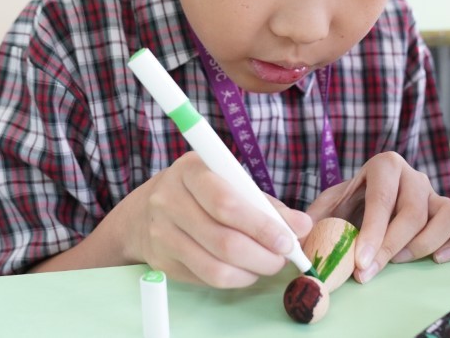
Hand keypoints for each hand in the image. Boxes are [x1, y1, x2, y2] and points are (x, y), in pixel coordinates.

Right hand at [123, 152, 312, 287]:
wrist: (147, 210)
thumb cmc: (202, 192)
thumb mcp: (231, 182)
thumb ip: (267, 204)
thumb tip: (302, 226)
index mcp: (190, 170)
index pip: (226, 203)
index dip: (260, 226)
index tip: (287, 241)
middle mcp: (169, 200)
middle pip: (223, 241)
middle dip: (262, 256)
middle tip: (283, 258)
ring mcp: (161, 233)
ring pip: (215, 267)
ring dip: (251, 272)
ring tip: (267, 265)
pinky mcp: (162, 262)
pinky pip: (205, 279)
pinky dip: (234, 279)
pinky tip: (245, 270)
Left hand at [306, 152, 449, 283]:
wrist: (371, 196)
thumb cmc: (352, 201)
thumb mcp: (331, 202)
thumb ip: (316, 216)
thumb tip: (299, 236)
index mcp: (384, 166)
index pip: (381, 200)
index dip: (372, 233)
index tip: (360, 262)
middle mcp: (414, 176)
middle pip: (413, 211)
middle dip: (391, 247)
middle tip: (370, 271)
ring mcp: (436, 193)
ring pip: (448, 214)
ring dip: (426, 243)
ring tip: (401, 261)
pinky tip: (439, 259)